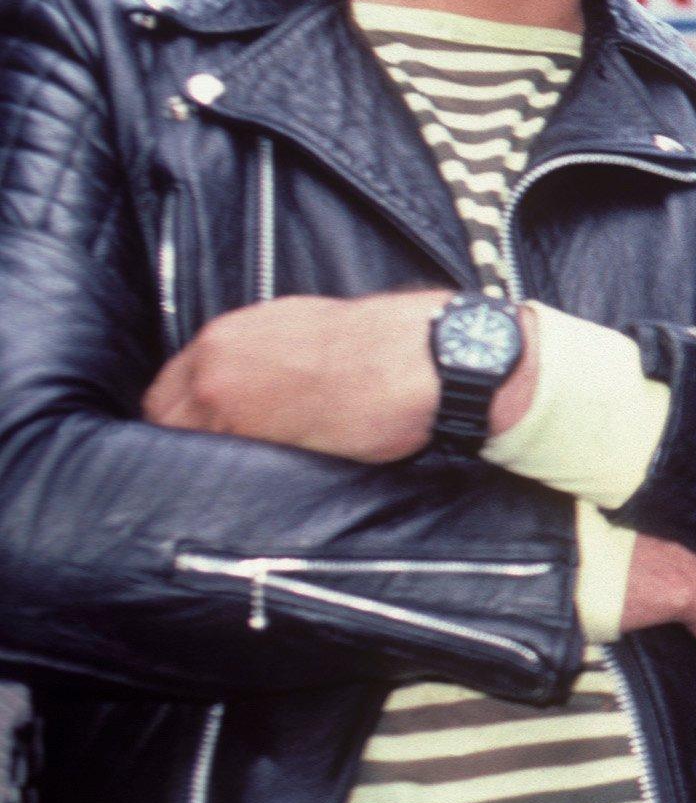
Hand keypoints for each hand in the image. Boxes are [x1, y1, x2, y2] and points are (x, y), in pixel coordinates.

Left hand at [143, 290, 540, 460]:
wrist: (421, 357)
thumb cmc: (382, 340)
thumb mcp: (303, 323)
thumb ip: (260, 348)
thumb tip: (252, 374)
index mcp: (226, 335)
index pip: (171, 385)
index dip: (188, 410)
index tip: (207, 425)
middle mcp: (214, 366)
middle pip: (166, 416)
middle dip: (189, 434)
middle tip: (224, 451)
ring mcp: (229, 406)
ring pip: (190, 444)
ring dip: (210, 457)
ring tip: (243, 469)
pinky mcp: (258, 442)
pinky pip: (225, 468)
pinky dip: (233, 476)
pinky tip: (258, 478)